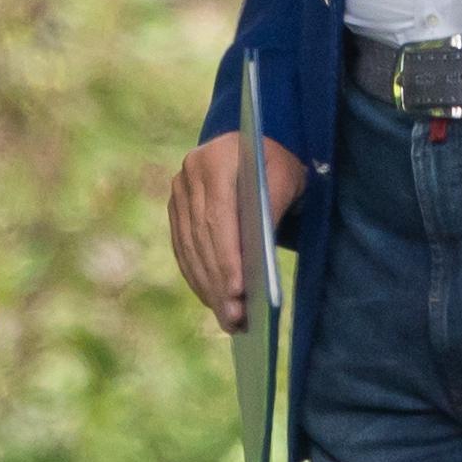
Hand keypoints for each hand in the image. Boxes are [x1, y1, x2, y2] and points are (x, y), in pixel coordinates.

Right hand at [167, 131, 308, 331]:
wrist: (253, 144)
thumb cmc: (276, 164)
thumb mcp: (285, 178)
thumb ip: (272, 209)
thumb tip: (258, 258)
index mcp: (217, 158)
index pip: (219, 217)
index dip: (227, 257)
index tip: (239, 291)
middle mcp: (190, 172)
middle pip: (202, 237)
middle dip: (218, 281)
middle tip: (235, 317)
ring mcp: (178, 189)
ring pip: (190, 246)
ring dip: (207, 285)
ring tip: (227, 317)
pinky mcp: (175, 206)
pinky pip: (182, 247)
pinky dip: (196, 276)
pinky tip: (212, 299)